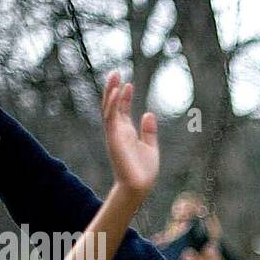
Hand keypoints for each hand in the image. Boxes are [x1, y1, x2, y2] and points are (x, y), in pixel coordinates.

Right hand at [101, 72, 158, 197]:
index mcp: (127, 133)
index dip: (124, 96)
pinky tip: (116, 93)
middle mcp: (118, 131)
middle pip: (112, 106)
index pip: (122, 110)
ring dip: (110, 92)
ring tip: (114, 76)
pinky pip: (110, 119)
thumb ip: (149, 131)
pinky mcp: (113, 139)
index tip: (128, 84)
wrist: (139, 187)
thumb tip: (148, 113)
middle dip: (113, 89)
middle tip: (115, 72)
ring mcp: (114, 134)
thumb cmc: (144, 172)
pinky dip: (112, 105)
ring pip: (109, 109)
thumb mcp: (150, 147)